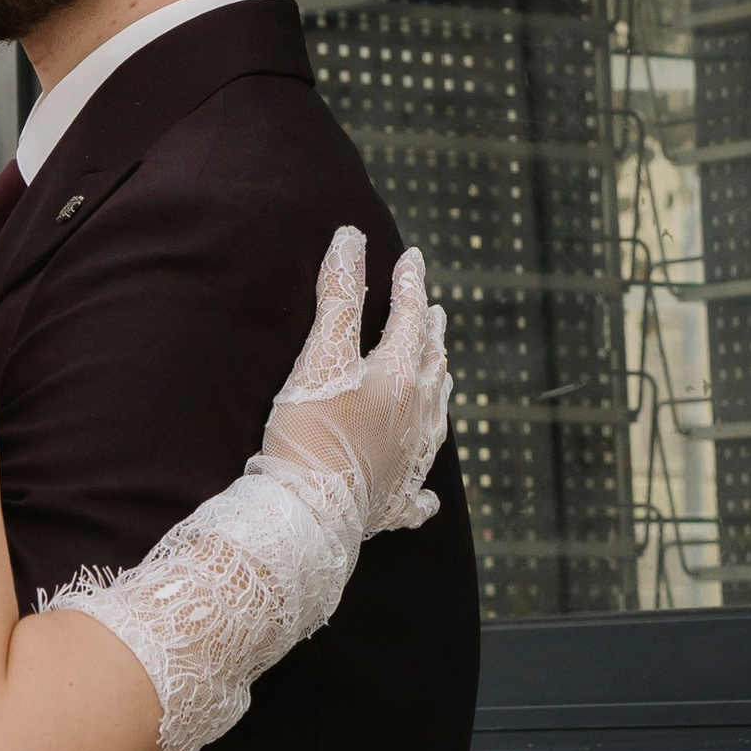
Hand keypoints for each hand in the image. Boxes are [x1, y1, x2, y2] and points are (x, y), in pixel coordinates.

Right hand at [253, 226, 450, 540]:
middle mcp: (417, 415)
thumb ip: (338, 297)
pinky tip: (429, 495)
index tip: (411, 258)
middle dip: (430, 331)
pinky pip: (420, 491)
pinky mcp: (399, 500)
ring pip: (436, 414)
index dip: (409, 284)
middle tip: (434, 309)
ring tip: (439, 370)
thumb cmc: (311, 431)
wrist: (311, 512)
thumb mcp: (321, 356)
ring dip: (437, 384)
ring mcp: (412, 460)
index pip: (410, 317)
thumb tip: (352, 238)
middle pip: (431, 362)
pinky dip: (425, 488)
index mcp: (399, 376)